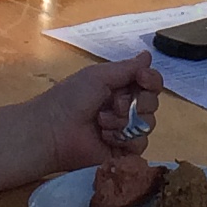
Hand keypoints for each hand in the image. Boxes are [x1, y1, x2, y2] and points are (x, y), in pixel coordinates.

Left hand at [24, 54, 164, 175]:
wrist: (54, 131)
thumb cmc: (71, 98)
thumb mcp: (98, 76)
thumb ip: (127, 68)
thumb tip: (148, 55)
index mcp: (120, 88)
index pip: (150, 83)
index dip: (151, 80)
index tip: (142, 79)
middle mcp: (126, 108)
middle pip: (152, 103)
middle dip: (138, 103)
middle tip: (115, 104)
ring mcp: (125, 131)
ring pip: (148, 124)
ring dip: (125, 121)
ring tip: (102, 122)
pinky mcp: (123, 152)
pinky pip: (140, 144)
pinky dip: (123, 138)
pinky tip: (105, 137)